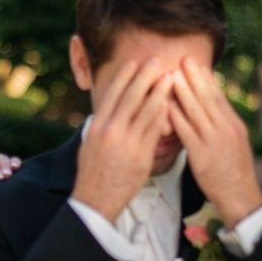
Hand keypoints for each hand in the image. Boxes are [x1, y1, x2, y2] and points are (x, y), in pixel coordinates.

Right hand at [72, 60, 172, 221]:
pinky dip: (163, 115)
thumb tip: (106, 109)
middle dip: (145, 77)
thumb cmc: (93, 171)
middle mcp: (112, 131)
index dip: (125, 77)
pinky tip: (171, 104)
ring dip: (160, 92)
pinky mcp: (142, 156)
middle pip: (131, 98)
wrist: (96, 198)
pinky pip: (155, 131)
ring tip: (170, 78)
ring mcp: (127, 143)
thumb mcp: (90, 143)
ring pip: (146, 111)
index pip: (112, 95)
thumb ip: (100, 125)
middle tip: (157, 61)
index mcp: (98, 126)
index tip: (134, 63)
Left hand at [169, 57, 261, 227]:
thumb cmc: (234, 173)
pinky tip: (165, 105)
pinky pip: (186, 132)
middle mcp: (226, 129)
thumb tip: (211, 111)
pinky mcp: (201, 155)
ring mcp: (214, 141)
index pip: (219, 97)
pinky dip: (176, 117)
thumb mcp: (234, 144)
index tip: (196, 65)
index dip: (206, 80)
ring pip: (197, 111)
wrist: (241, 196)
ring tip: (172, 75)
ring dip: (183, 91)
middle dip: (195, 77)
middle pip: (208, 98)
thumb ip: (222, 126)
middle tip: (183, 59)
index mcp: (234, 125)